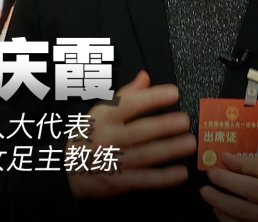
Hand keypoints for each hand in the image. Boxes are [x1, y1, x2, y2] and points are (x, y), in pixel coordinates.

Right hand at [66, 70, 195, 198]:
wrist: (67, 170)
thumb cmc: (90, 135)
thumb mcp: (101, 112)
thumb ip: (125, 95)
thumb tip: (145, 77)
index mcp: (102, 118)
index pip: (127, 105)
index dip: (151, 98)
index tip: (173, 93)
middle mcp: (106, 139)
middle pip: (138, 132)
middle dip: (163, 126)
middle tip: (185, 121)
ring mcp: (112, 162)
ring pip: (144, 155)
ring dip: (169, 150)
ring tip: (189, 143)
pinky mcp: (118, 182)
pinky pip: (144, 179)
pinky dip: (163, 178)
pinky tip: (181, 172)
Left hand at [200, 153, 257, 221]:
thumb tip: (228, 159)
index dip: (240, 164)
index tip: (223, 159)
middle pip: (252, 191)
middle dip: (226, 182)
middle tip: (211, 176)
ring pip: (244, 213)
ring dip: (221, 202)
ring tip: (208, 193)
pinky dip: (227, 219)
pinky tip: (219, 210)